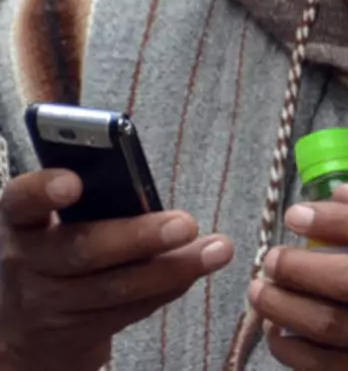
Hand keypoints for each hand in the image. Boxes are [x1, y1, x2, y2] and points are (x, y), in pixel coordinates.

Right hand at [0, 169, 233, 370]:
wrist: (29, 324)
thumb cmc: (60, 243)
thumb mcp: (60, 213)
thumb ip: (94, 178)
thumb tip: (130, 121)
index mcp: (22, 219)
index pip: (22, 201)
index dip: (44, 191)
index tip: (74, 181)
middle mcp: (29, 262)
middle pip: (82, 250)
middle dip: (137, 238)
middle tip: (186, 224)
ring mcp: (49, 303)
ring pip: (115, 287)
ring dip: (172, 269)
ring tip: (218, 250)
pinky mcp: (76, 331)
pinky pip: (129, 310)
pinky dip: (168, 288)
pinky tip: (197, 270)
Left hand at [251, 186, 347, 369]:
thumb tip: (338, 192)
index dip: (336, 221)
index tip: (295, 215)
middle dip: (302, 267)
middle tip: (272, 258)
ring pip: (334, 326)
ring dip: (287, 307)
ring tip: (261, 292)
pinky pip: (326, 366)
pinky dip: (292, 348)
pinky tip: (276, 330)